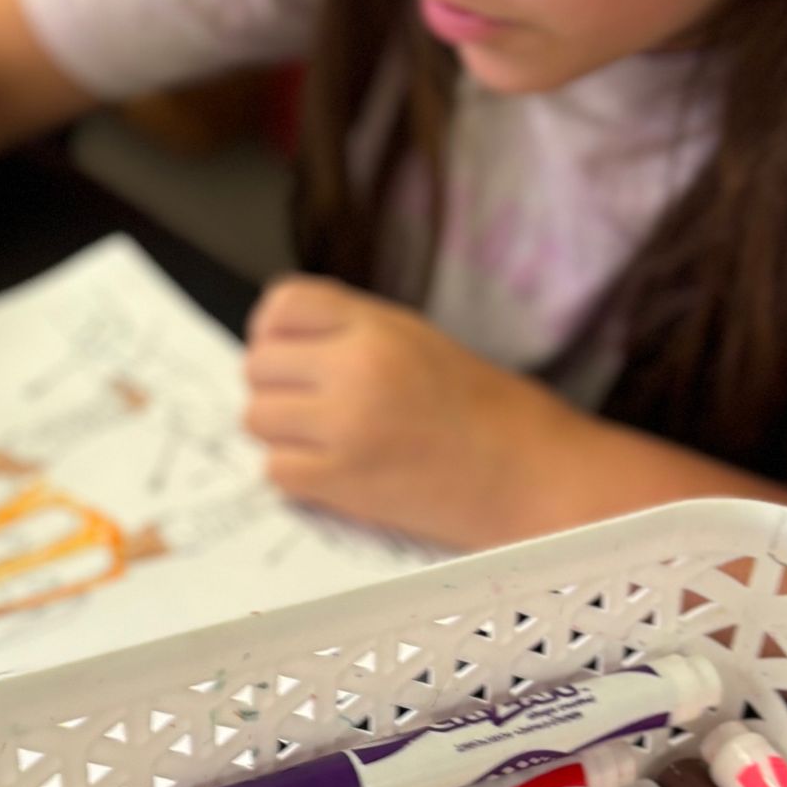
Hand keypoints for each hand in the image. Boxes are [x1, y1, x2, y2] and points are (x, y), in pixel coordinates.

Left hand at [243, 274, 586, 548]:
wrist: (530, 474)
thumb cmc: (486, 410)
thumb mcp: (418, 340)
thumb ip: (351, 332)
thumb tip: (281, 342)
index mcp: (376, 328)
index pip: (283, 303)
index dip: (273, 328)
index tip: (286, 350)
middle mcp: (354, 369)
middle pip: (258, 364)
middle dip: (276, 386)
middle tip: (310, 404)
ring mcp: (344, 427)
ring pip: (255, 419)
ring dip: (281, 432)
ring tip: (323, 439)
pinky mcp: (341, 483)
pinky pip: (275, 470)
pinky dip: (295, 473)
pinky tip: (332, 470)